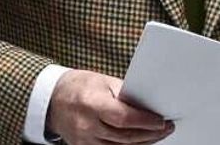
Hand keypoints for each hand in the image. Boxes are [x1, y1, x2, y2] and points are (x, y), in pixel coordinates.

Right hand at [47, 69, 173, 144]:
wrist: (54, 100)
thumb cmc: (81, 86)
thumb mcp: (103, 82)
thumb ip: (125, 95)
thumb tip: (149, 105)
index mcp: (91, 103)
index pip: (123, 118)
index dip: (145, 121)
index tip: (161, 121)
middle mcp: (86, 125)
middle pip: (125, 137)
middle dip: (149, 134)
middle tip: (166, 128)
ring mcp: (83, 140)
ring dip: (142, 143)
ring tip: (156, 135)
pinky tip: (139, 142)